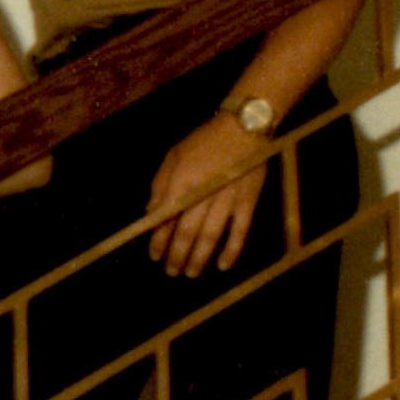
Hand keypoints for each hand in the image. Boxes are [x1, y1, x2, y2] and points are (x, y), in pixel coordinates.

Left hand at [146, 115, 271, 277]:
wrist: (244, 126)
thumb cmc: (205, 139)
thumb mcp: (174, 155)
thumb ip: (161, 185)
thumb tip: (151, 214)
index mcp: (182, 183)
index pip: (166, 219)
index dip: (158, 240)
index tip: (153, 255)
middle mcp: (203, 194)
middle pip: (187, 233)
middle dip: (176, 255)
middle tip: (171, 271)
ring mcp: (228, 199)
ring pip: (211, 237)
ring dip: (199, 258)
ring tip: (190, 273)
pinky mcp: (248, 201)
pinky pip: (240, 231)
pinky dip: (232, 251)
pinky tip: (222, 266)